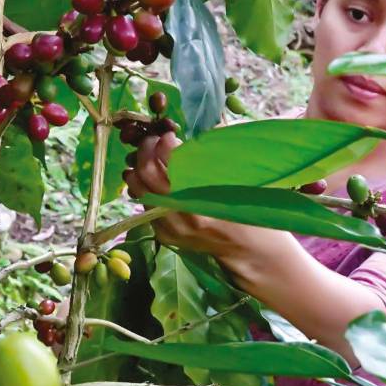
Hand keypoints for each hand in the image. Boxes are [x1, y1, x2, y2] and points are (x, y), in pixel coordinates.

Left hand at [122, 132, 280, 261]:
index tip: (169, 135)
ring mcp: (171, 227)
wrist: (247, 250)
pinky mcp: (165, 235)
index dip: (165, 141)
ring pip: (139, 190)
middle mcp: (183, 215)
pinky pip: (145, 206)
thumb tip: (184, 138)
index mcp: (203, 198)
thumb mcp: (234, 181)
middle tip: (153, 142)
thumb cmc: (247, 210)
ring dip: (137, 169)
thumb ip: (207, 161)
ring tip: (146, 158)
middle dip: (146, 150)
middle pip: (147, 172)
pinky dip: (144, 189)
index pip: (171, 159)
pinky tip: (150, 179)